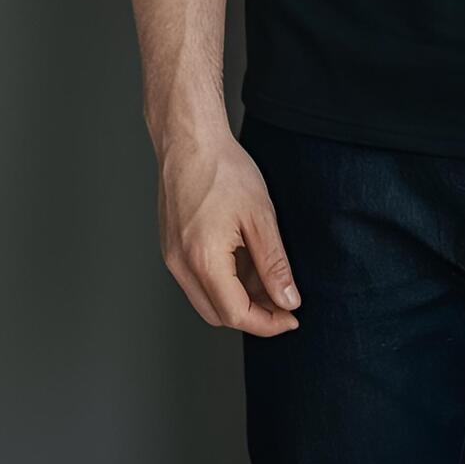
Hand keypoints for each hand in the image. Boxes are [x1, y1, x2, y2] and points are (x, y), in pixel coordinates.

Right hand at [156, 129, 301, 336]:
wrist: (190, 140)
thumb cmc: (223, 170)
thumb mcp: (260, 217)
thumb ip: (274, 264)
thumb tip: (288, 300)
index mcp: (204, 261)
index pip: (237, 315)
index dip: (268, 323)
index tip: (292, 318)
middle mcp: (181, 266)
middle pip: (218, 315)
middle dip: (253, 315)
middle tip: (283, 301)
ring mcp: (173, 257)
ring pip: (207, 299)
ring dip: (238, 299)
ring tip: (268, 278)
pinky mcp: (172, 246)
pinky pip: (197, 279)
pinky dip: (223, 281)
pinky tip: (245, 261)